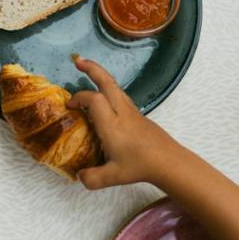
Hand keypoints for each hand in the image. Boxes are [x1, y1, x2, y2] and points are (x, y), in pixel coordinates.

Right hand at [64, 56, 183, 188]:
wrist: (169, 162)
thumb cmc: (140, 167)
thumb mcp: (113, 177)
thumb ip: (92, 178)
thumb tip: (80, 176)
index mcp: (112, 124)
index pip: (93, 100)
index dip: (79, 98)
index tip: (70, 105)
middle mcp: (122, 113)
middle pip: (108, 82)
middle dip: (92, 69)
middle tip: (78, 61)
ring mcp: (132, 112)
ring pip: (116, 87)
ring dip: (102, 77)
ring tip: (89, 73)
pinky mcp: (139, 116)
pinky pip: (121, 96)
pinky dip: (109, 91)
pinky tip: (105, 99)